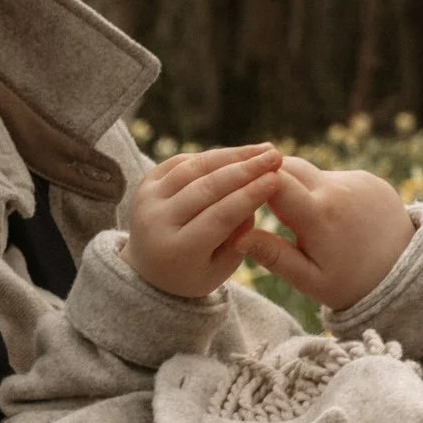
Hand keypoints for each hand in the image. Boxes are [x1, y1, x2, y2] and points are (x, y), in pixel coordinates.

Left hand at [122, 144, 284, 297]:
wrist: (148, 270)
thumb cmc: (194, 272)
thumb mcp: (221, 268)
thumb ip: (240, 236)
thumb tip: (256, 194)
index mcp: (177, 249)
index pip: (219, 216)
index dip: (249, 195)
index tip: (278, 179)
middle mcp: (156, 222)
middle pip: (205, 188)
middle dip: (245, 169)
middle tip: (276, 157)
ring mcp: (146, 200)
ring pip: (192, 169)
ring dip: (231, 156)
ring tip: (264, 150)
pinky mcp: (145, 184)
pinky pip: (180, 162)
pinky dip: (210, 156)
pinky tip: (238, 153)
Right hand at [236, 155, 414, 310]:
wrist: (405, 274)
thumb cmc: (349, 283)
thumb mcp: (307, 279)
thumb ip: (272, 256)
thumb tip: (237, 236)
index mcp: (319, 215)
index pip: (273, 181)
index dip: (250, 182)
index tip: (234, 190)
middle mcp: (339, 189)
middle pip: (287, 165)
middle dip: (265, 179)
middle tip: (250, 197)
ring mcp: (357, 180)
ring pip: (308, 172)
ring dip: (294, 188)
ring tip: (295, 218)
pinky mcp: (368, 178)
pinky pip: (330, 177)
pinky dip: (319, 191)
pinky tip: (325, 216)